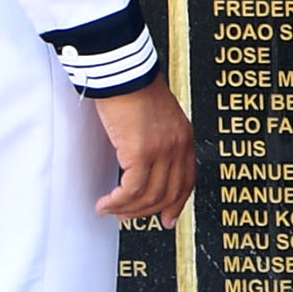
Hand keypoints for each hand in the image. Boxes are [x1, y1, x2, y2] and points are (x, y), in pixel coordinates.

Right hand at [93, 83, 195, 222]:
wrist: (123, 72)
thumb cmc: (132, 89)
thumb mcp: (154, 118)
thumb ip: (155, 140)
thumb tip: (142, 162)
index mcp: (184, 138)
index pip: (187, 180)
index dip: (177, 203)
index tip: (168, 219)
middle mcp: (178, 146)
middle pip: (170, 193)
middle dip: (147, 211)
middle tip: (126, 217)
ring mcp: (162, 150)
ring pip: (150, 195)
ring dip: (127, 209)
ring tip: (109, 210)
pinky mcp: (141, 151)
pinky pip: (131, 188)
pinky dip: (118, 201)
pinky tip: (105, 203)